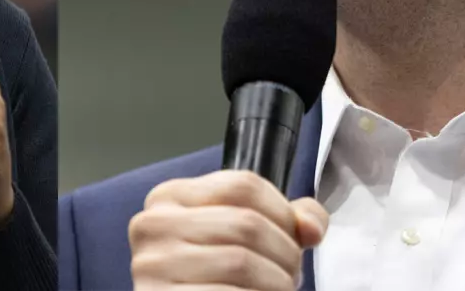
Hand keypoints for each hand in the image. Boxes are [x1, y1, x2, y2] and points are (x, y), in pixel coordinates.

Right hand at [129, 170, 328, 290]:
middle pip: (247, 224)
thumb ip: (280, 220)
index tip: (292, 237)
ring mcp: (153, 264)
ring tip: (275, 290)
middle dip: (285, 255)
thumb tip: (311, 226)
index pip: (243, 185)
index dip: (283, 213)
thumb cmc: (209, 277)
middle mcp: (155, 224)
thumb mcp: (237, 236)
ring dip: (276, 283)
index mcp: (171, 197)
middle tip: (289, 276)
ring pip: (241, 262)